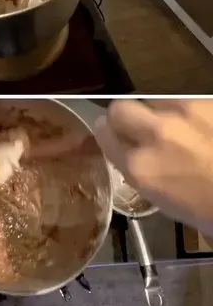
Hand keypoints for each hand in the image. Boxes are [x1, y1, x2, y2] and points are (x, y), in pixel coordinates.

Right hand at [94, 100, 212, 236]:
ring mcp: (184, 114)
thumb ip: (147, 174)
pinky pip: (190, 104)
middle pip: (120, 109)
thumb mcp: (171, 204)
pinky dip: (195, 115)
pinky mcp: (210, 103)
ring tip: (184, 131)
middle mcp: (155, 135)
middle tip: (142, 131)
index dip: (110, 136)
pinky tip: (208, 131)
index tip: (118, 140)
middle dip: (126, 118)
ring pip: (157, 102)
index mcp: (142, 168)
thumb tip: (142, 161)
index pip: (104, 134)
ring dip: (163, 114)